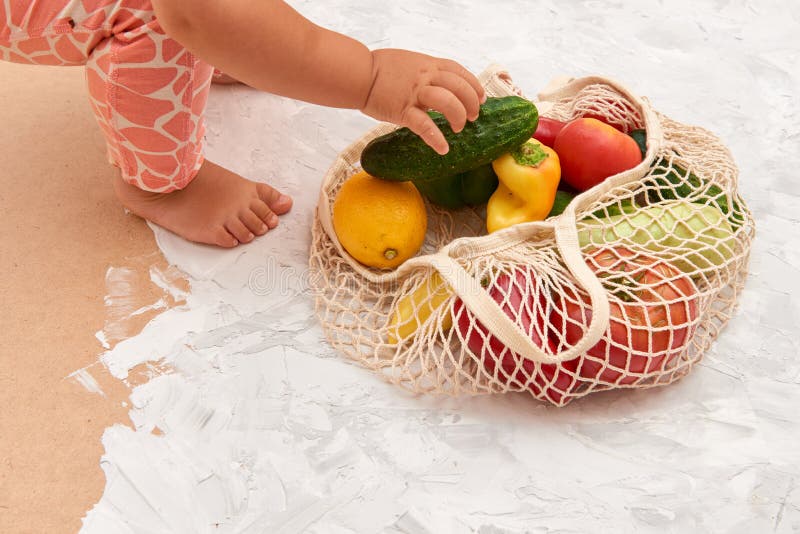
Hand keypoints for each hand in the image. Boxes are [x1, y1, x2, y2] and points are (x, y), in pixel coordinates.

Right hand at [360, 49, 485, 154]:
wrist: (358, 74)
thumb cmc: (380, 70)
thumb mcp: (410, 62)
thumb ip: (426, 71)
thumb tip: (440, 83)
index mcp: (428, 64)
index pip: (459, 71)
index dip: (474, 85)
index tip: (481, 97)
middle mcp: (425, 76)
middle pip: (459, 87)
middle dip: (472, 103)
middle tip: (473, 117)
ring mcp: (414, 93)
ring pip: (448, 102)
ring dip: (459, 116)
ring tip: (459, 129)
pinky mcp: (402, 110)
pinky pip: (424, 125)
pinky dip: (436, 138)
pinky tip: (443, 148)